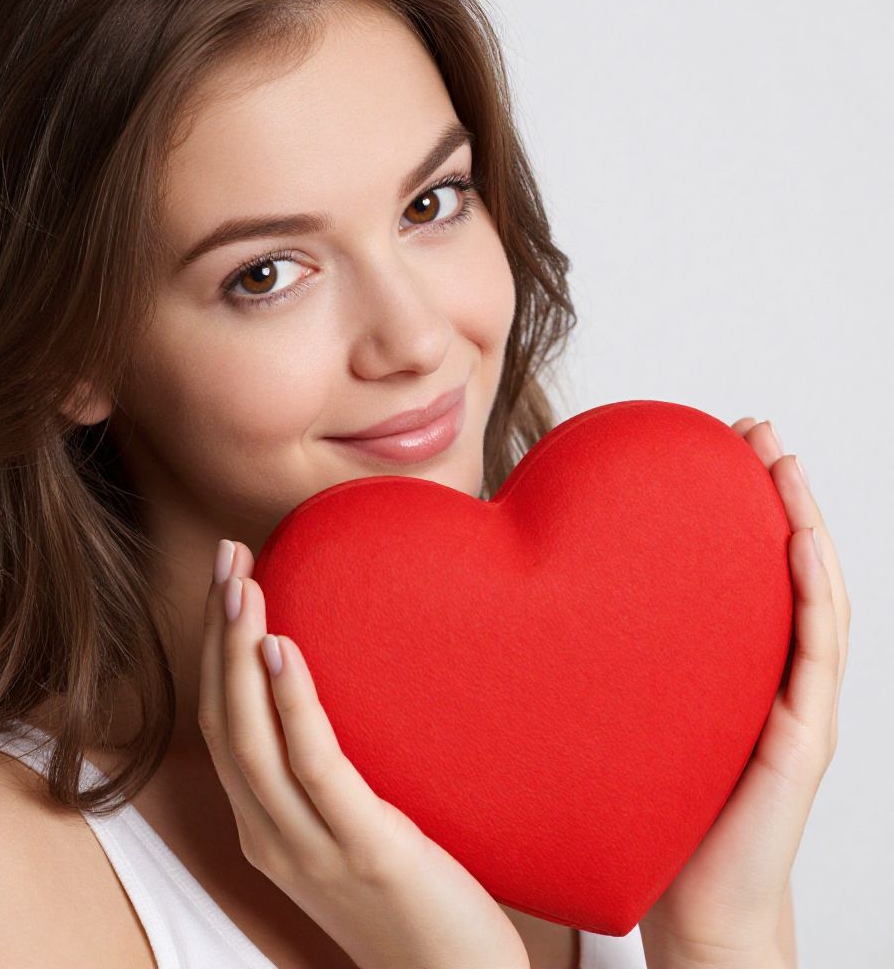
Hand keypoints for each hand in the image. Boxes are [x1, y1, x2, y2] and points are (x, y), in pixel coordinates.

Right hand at [197, 538, 530, 968]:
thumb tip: (337, 689)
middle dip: (217, 632)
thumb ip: (328, 774)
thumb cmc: (410, 897)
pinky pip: (314, 765)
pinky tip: (283, 648)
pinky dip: (291, 703)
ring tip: (242, 585)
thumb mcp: (351, 830)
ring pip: (251, 738)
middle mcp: (270, 836)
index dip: (214, 649)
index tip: (225, 582)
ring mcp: (310, 847)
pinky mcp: (362, 850)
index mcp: (265, 826)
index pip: (221, 723)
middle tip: (226, 557)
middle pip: (224, 718)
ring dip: (239, 653)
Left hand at [639, 418, 850, 967]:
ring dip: (803, 520)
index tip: (706, 439)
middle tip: (752, 427)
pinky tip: (800, 542)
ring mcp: (792, 702)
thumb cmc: (639, 798)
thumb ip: (587, 642)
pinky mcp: (801, 740)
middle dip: (772, 489)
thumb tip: (505, 582)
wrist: (676, 896)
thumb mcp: (610, 699)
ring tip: (783, 460)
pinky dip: (814, 593)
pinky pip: (818, 656)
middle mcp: (764, 670)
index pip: (734, 563)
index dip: (729, 498)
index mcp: (722, 658)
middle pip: (780, 562)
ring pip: (812, 594)